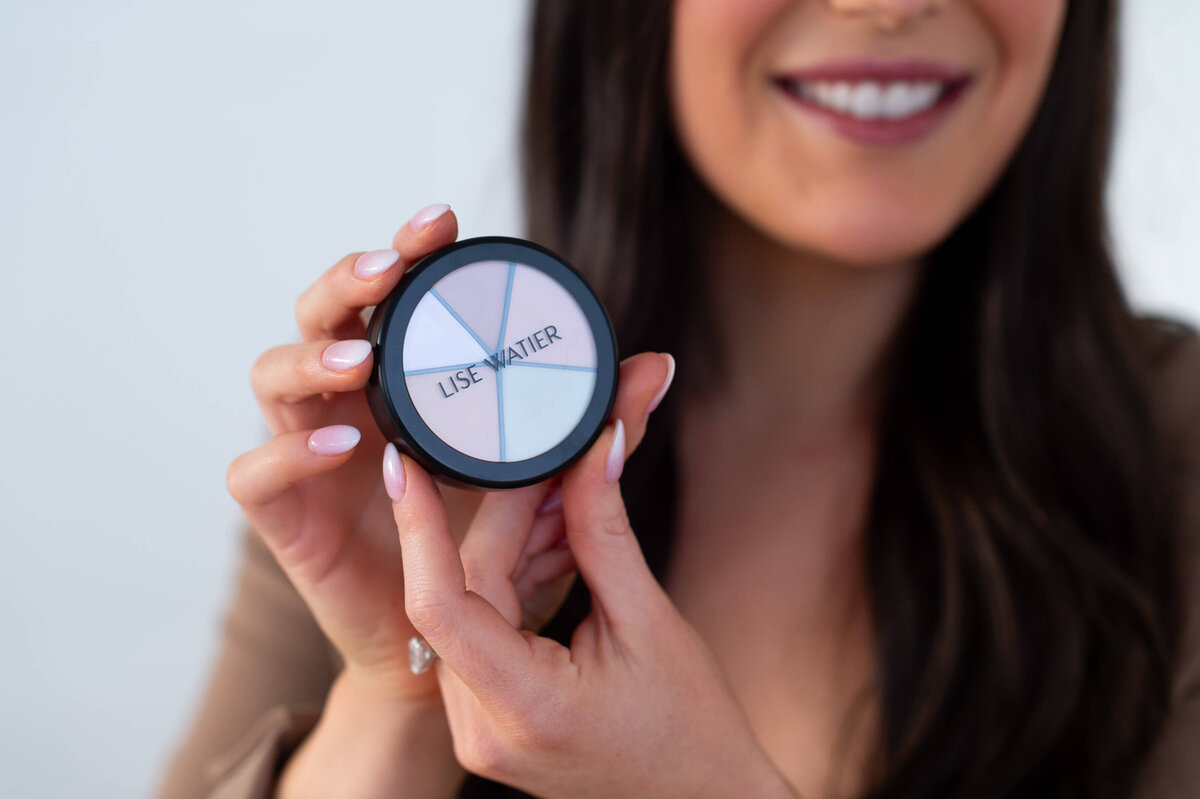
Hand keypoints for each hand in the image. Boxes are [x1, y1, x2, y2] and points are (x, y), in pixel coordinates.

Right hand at [224, 206, 616, 703]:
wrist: (441, 647)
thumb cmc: (485, 552)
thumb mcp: (547, 482)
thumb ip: (597, 426)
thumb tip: (659, 365)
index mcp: (397, 382)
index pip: (385, 298)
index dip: (404, 253)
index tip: (444, 224)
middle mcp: (342, 404)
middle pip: (317, 316)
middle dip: (348, 281)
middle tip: (390, 267)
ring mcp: (305, 455)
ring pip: (271, 378)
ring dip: (311, 357)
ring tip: (362, 360)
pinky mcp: (284, 519)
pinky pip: (256, 476)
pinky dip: (290, 456)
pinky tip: (346, 448)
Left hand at [390, 360, 795, 798]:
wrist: (703, 798)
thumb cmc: (690, 729)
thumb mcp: (648, 622)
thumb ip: (604, 533)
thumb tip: (593, 451)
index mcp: (522, 708)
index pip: (439, 603)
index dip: (419, 525)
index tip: (407, 465)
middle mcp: (482, 729)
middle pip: (459, 595)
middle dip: (497, 519)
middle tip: (539, 458)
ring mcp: (480, 731)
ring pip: (468, 610)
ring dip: (509, 548)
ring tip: (561, 499)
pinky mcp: (490, 721)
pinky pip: (483, 634)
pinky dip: (513, 584)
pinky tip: (552, 544)